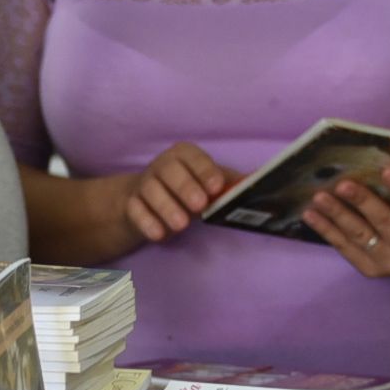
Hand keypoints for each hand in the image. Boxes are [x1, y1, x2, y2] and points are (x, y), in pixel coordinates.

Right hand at [111, 142, 235, 247]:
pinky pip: (135, 210)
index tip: (216, 187)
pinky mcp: (131, 204)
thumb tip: (257, 179)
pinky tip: (159, 234)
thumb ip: (231, 183)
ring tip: (182, 225)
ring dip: (166, 207)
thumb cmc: (188, 188)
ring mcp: (144, 184)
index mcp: (183, 155)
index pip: (193, 157)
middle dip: (185, 187)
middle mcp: (162, 165)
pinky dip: (146, 222)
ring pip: (151, 190)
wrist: (146, 201)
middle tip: (199, 205)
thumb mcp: (210, 183)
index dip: (205, 170)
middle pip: (169, 171)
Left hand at [304, 165, 389, 280]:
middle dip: (362, 202)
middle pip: (384, 222)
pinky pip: (345, 248)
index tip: (387, 169)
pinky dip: (327, 231)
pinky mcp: (370, 269)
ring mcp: (388, 262)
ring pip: (360, 235)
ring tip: (319, 197)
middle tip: (343, 184)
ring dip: (336, 216)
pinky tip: (311, 215)